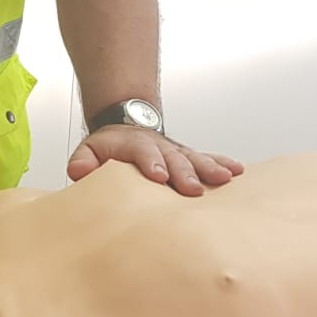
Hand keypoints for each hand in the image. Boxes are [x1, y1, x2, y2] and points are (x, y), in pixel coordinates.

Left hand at [67, 127, 243, 196]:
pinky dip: (222, 163)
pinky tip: (237, 170)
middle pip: (173, 158)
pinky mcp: (188, 158)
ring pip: (194, 158)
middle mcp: (159, 147)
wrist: (126, 127)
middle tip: (193, 189)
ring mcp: (176, 152)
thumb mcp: (90, 150)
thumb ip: (84, 160)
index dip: (151, 164)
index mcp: (134, 145)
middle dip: (184, 173)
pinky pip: (207, 159)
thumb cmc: (110, 147)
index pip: (142, 153)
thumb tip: (79, 171)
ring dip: (210, 168)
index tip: (159, 176)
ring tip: (225, 178)